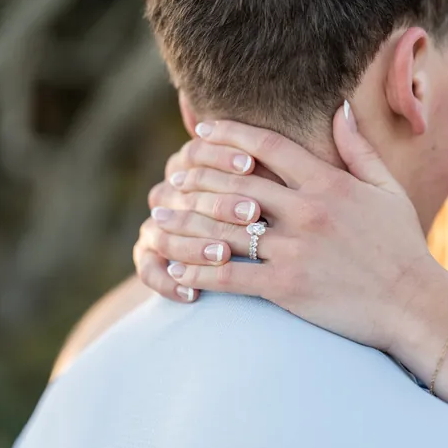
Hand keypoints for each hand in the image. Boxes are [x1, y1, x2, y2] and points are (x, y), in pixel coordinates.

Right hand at [134, 136, 262, 302]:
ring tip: (225, 254)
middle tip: (252, 212)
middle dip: (219, 202)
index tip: (250, 164)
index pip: (197, 152)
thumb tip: (298, 152)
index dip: (222, 155)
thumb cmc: (278, 216)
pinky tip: (193, 295)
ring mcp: (157, 223)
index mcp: (194, 164)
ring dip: (194, 244)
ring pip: (165, 232)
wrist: (253, 256)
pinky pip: (149, 269)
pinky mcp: (149, 256)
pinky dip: (167, 282)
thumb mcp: (278, 189)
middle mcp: (170, 191)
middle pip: (183, 192)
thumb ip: (276, 167)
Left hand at [154, 104, 446, 352]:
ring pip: (224, 229)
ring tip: (158, 222)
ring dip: (185, 224)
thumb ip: (358, 148)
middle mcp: (308, 211)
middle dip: (194, 177)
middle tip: (169, 178)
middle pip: (234, 184)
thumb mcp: (387, 189)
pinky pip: (232, 276)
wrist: (414, 303)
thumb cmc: (402, 246)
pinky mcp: (289, 287)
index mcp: (329, 183)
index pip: (267, 147)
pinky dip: (199, 271)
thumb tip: (340, 109)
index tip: (199, 132)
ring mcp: (296, 249)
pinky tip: (178, 270)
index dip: (228, 135)